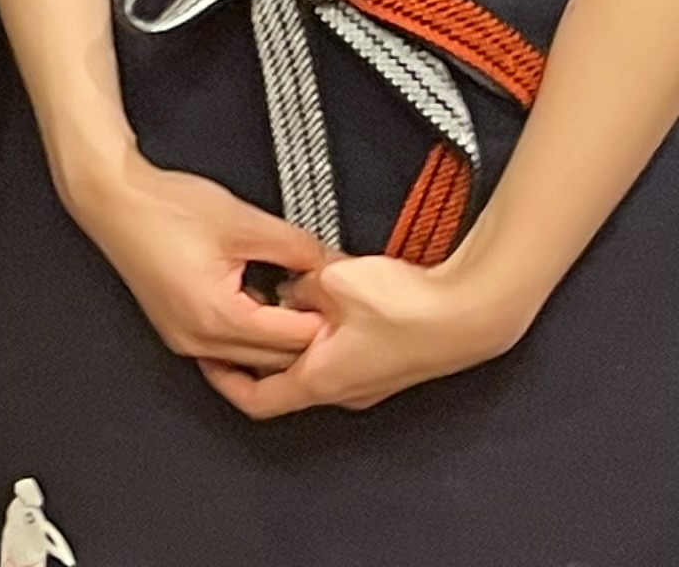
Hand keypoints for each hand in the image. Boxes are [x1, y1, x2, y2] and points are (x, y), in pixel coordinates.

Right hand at [63, 152, 331, 383]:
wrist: (111, 197)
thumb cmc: (161, 206)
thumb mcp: (244, 221)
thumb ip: (298, 247)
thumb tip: (331, 266)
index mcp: (218, 317)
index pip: (296, 340)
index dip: (324, 317)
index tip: (338, 298)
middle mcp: (198, 340)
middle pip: (278, 360)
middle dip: (304, 332)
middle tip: (323, 302)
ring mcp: (184, 339)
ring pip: (253, 359)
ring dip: (277, 336)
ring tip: (289, 299)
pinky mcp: (176, 330)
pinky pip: (228, 349)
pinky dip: (250, 333)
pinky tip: (258, 303)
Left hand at [217, 250, 526, 418]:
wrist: (474, 312)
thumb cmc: (413, 307)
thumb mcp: (332, 281)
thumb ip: (297, 285)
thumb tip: (286, 287)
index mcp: (323, 379)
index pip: (257, 399)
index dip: (223, 380)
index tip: (206, 356)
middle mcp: (345, 390)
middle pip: (282, 382)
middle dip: (255, 352)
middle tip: (235, 322)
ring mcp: (369, 380)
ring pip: (313, 364)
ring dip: (291, 338)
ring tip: (279, 302)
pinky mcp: (388, 362)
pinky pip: (340, 353)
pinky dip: (321, 333)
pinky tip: (326, 299)